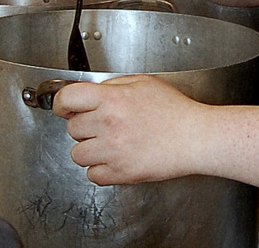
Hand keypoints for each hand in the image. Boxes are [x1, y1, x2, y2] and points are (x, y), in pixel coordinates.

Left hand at [53, 75, 206, 184]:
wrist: (196, 137)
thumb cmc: (174, 111)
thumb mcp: (143, 83)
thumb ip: (113, 86)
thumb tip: (91, 94)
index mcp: (113, 99)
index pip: (68, 99)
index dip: (62, 103)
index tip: (65, 108)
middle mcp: (109, 124)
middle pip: (72, 128)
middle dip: (85, 126)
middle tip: (103, 125)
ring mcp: (113, 151)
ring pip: (77, 154)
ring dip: (89, 149)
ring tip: (109, 143)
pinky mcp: (121, 173)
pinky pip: (92, 175)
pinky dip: (100, 169)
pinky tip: (115, 158)